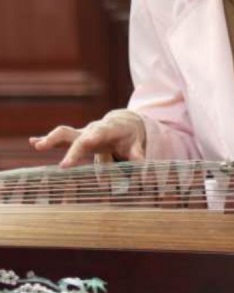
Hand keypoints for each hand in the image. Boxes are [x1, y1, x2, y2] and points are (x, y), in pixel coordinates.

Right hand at [29, 110, 145, 167]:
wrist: (124, 123)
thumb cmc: (130, 136)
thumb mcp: (136, 144)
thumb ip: (137, 155)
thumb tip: (141, 168)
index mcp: (109, 129)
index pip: (98, 134)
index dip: (88, 142)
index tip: (79, 151)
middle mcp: (93, 129)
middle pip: (78, 136)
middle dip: (70, 148)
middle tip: (63, 165)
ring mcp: (83, 133)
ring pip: (65, 133)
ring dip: (51, 139)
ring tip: (37, 145)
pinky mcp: (76, 138)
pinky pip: (60, 138)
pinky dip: (47, 139)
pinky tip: (32, 142)